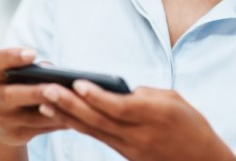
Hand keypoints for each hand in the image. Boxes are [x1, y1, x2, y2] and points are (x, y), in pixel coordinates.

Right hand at [0, 48, 66, 147]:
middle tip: (54, 87)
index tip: (32, 54)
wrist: (4, 125)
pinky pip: (40, 129)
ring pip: (29, 117)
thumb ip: (34, 70)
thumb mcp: (19, 76)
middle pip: (10, 94)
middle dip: (34, 92)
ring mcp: (2, 118)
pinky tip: (72, 118)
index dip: (12, 56)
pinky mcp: (16, 134)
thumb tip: (52, 70)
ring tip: (71, 103)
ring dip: (51, 110)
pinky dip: (57, 122)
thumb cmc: (19, 88)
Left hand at [39, 81, 235, 160]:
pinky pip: (97, 137)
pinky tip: (62, 115)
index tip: (77, 83)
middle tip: (46, 89)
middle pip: (98, 119)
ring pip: (92, 130)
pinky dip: (78, 126)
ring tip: (44, 101)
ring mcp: (129, 147)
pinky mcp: (125, 154)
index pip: (118, 107)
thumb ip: (144, 94)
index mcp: (153, 116)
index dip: (96, 96)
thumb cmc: (191, 126)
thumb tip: (119, 91)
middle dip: (69, 104)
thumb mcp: (174, 100)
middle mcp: (138, 134)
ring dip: (66, 115)